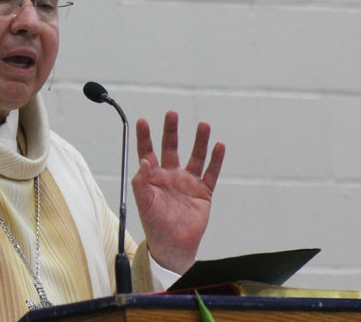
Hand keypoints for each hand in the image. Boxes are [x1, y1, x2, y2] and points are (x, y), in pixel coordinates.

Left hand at [131, 110, 224, 274]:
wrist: (173, 247)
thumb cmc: (155, 225)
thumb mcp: (144, 203)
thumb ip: (141, 182)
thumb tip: (143, 160)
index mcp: (153, 177)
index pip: (148, 151)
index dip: (144, 137)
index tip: (142, 121)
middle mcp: (170, 175)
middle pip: (171, 147)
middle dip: (171, 130)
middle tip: (172, 113)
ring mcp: (188, 182)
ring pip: (195, 156)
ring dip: (199, 141)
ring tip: (203, 125)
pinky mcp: (203, 192)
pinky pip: (211, 172)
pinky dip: (216, 159)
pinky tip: (219, 146)